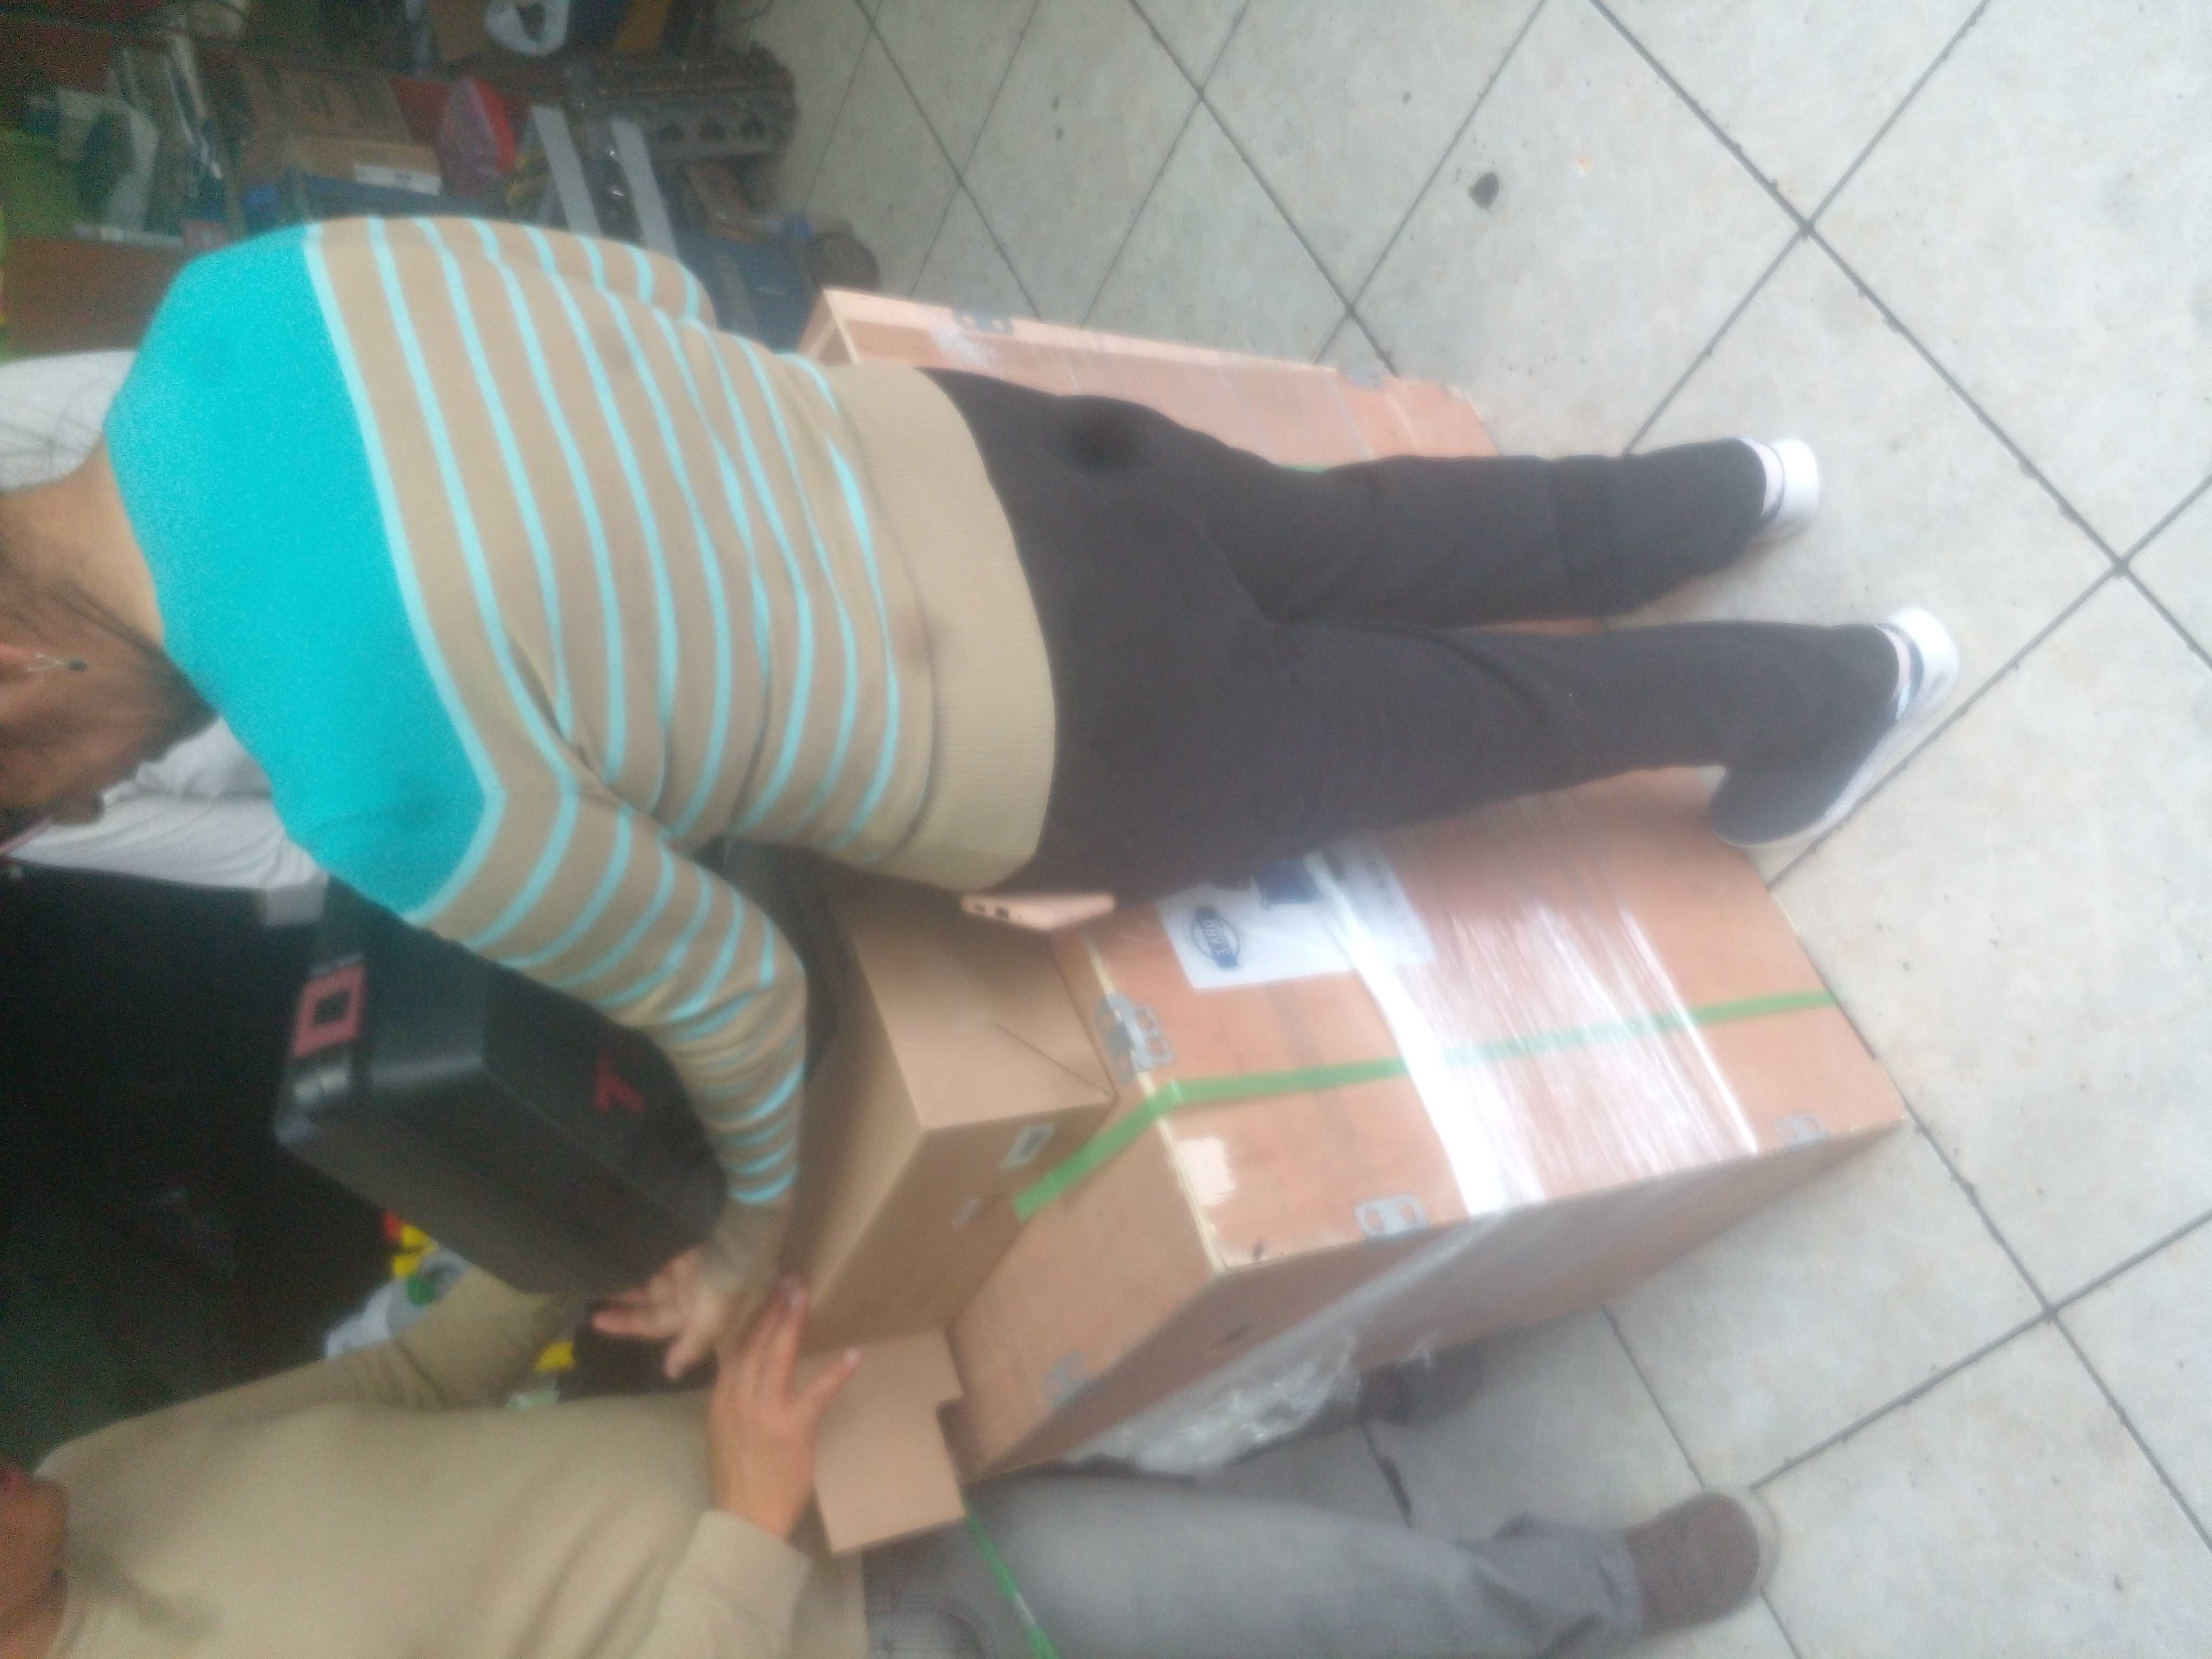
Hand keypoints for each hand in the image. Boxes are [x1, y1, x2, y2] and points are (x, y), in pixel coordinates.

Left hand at [591, 1250, 753, 1380]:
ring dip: (626, 1278)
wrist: (738, 1231)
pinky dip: (635, 1254)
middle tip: (590, 1298)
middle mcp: (689, 1289)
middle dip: (623, 1302)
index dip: (627, 1324)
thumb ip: (692, 1346)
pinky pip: (651, 1252)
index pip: (655, 1323)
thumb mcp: (711, 1319)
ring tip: (595, 1275)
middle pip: (650, 1300)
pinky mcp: (681, 1239)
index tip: (596, 1322)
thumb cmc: (723, 1280)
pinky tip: (614, 1254)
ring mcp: (684, 1263)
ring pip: (649, 1276)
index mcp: (697, 1311)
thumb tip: (671, 1374)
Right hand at [706, 1278, 859, 1539]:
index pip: (735, 1347)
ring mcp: (764, 1414)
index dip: (752, 1316)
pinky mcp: (791, 1431)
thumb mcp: (723, 1430)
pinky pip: (816, 1395)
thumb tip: (744, 1367)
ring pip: (776, 1358)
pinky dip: (835, 1373)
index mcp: (722, 1399)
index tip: (765, 1290)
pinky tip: (853, 1355)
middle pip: (754, 1343)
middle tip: (788, 1278)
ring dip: (792, 1323)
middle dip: (772, 1307)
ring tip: (804, 1295)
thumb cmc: (739, 1478)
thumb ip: (733, 1397)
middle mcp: (738, 1400)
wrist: (745, 1521)